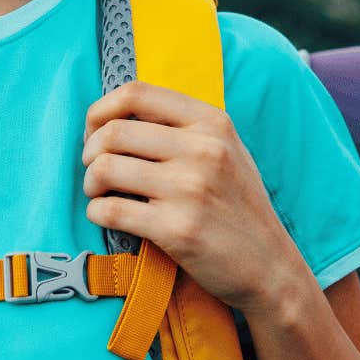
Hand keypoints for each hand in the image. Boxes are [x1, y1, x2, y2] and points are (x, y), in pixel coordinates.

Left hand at [82, 79, 308, 317]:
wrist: (270, 265)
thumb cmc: (239, 207)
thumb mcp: (227, 151)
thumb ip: (184, 128)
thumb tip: (119, 117)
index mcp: (212, 123)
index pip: (137, 93)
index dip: (101, 110)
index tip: (95, 131)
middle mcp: (203, 149)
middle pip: (113, 132)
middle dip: (90, 152)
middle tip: (94, 171)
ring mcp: (190, 189)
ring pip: (105, 169)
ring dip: (90, 183)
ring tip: (100, 194)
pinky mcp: (177, 228)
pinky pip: (111, 210)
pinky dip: (97, 212)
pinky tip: (107, 216)